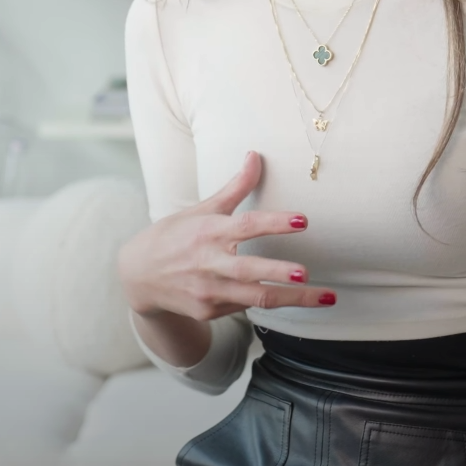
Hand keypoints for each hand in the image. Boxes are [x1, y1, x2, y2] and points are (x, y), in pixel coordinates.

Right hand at [118, 151, 334, 323]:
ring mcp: (209, 291)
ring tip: (327, 296)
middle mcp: (209, 263)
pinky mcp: (209, 311)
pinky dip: (270, 301)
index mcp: (209, 232)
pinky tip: (295, 299)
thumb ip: (235, 187)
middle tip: (306, 273)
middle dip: (279, 272)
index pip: (246, 225)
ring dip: (294, 299)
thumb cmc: (175, 236)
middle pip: (250, 270)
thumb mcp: (202, 209)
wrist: (138, 277)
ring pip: (257, 298)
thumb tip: (256, 154)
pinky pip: (246, 306)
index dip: (274, 223)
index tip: (303, 220)